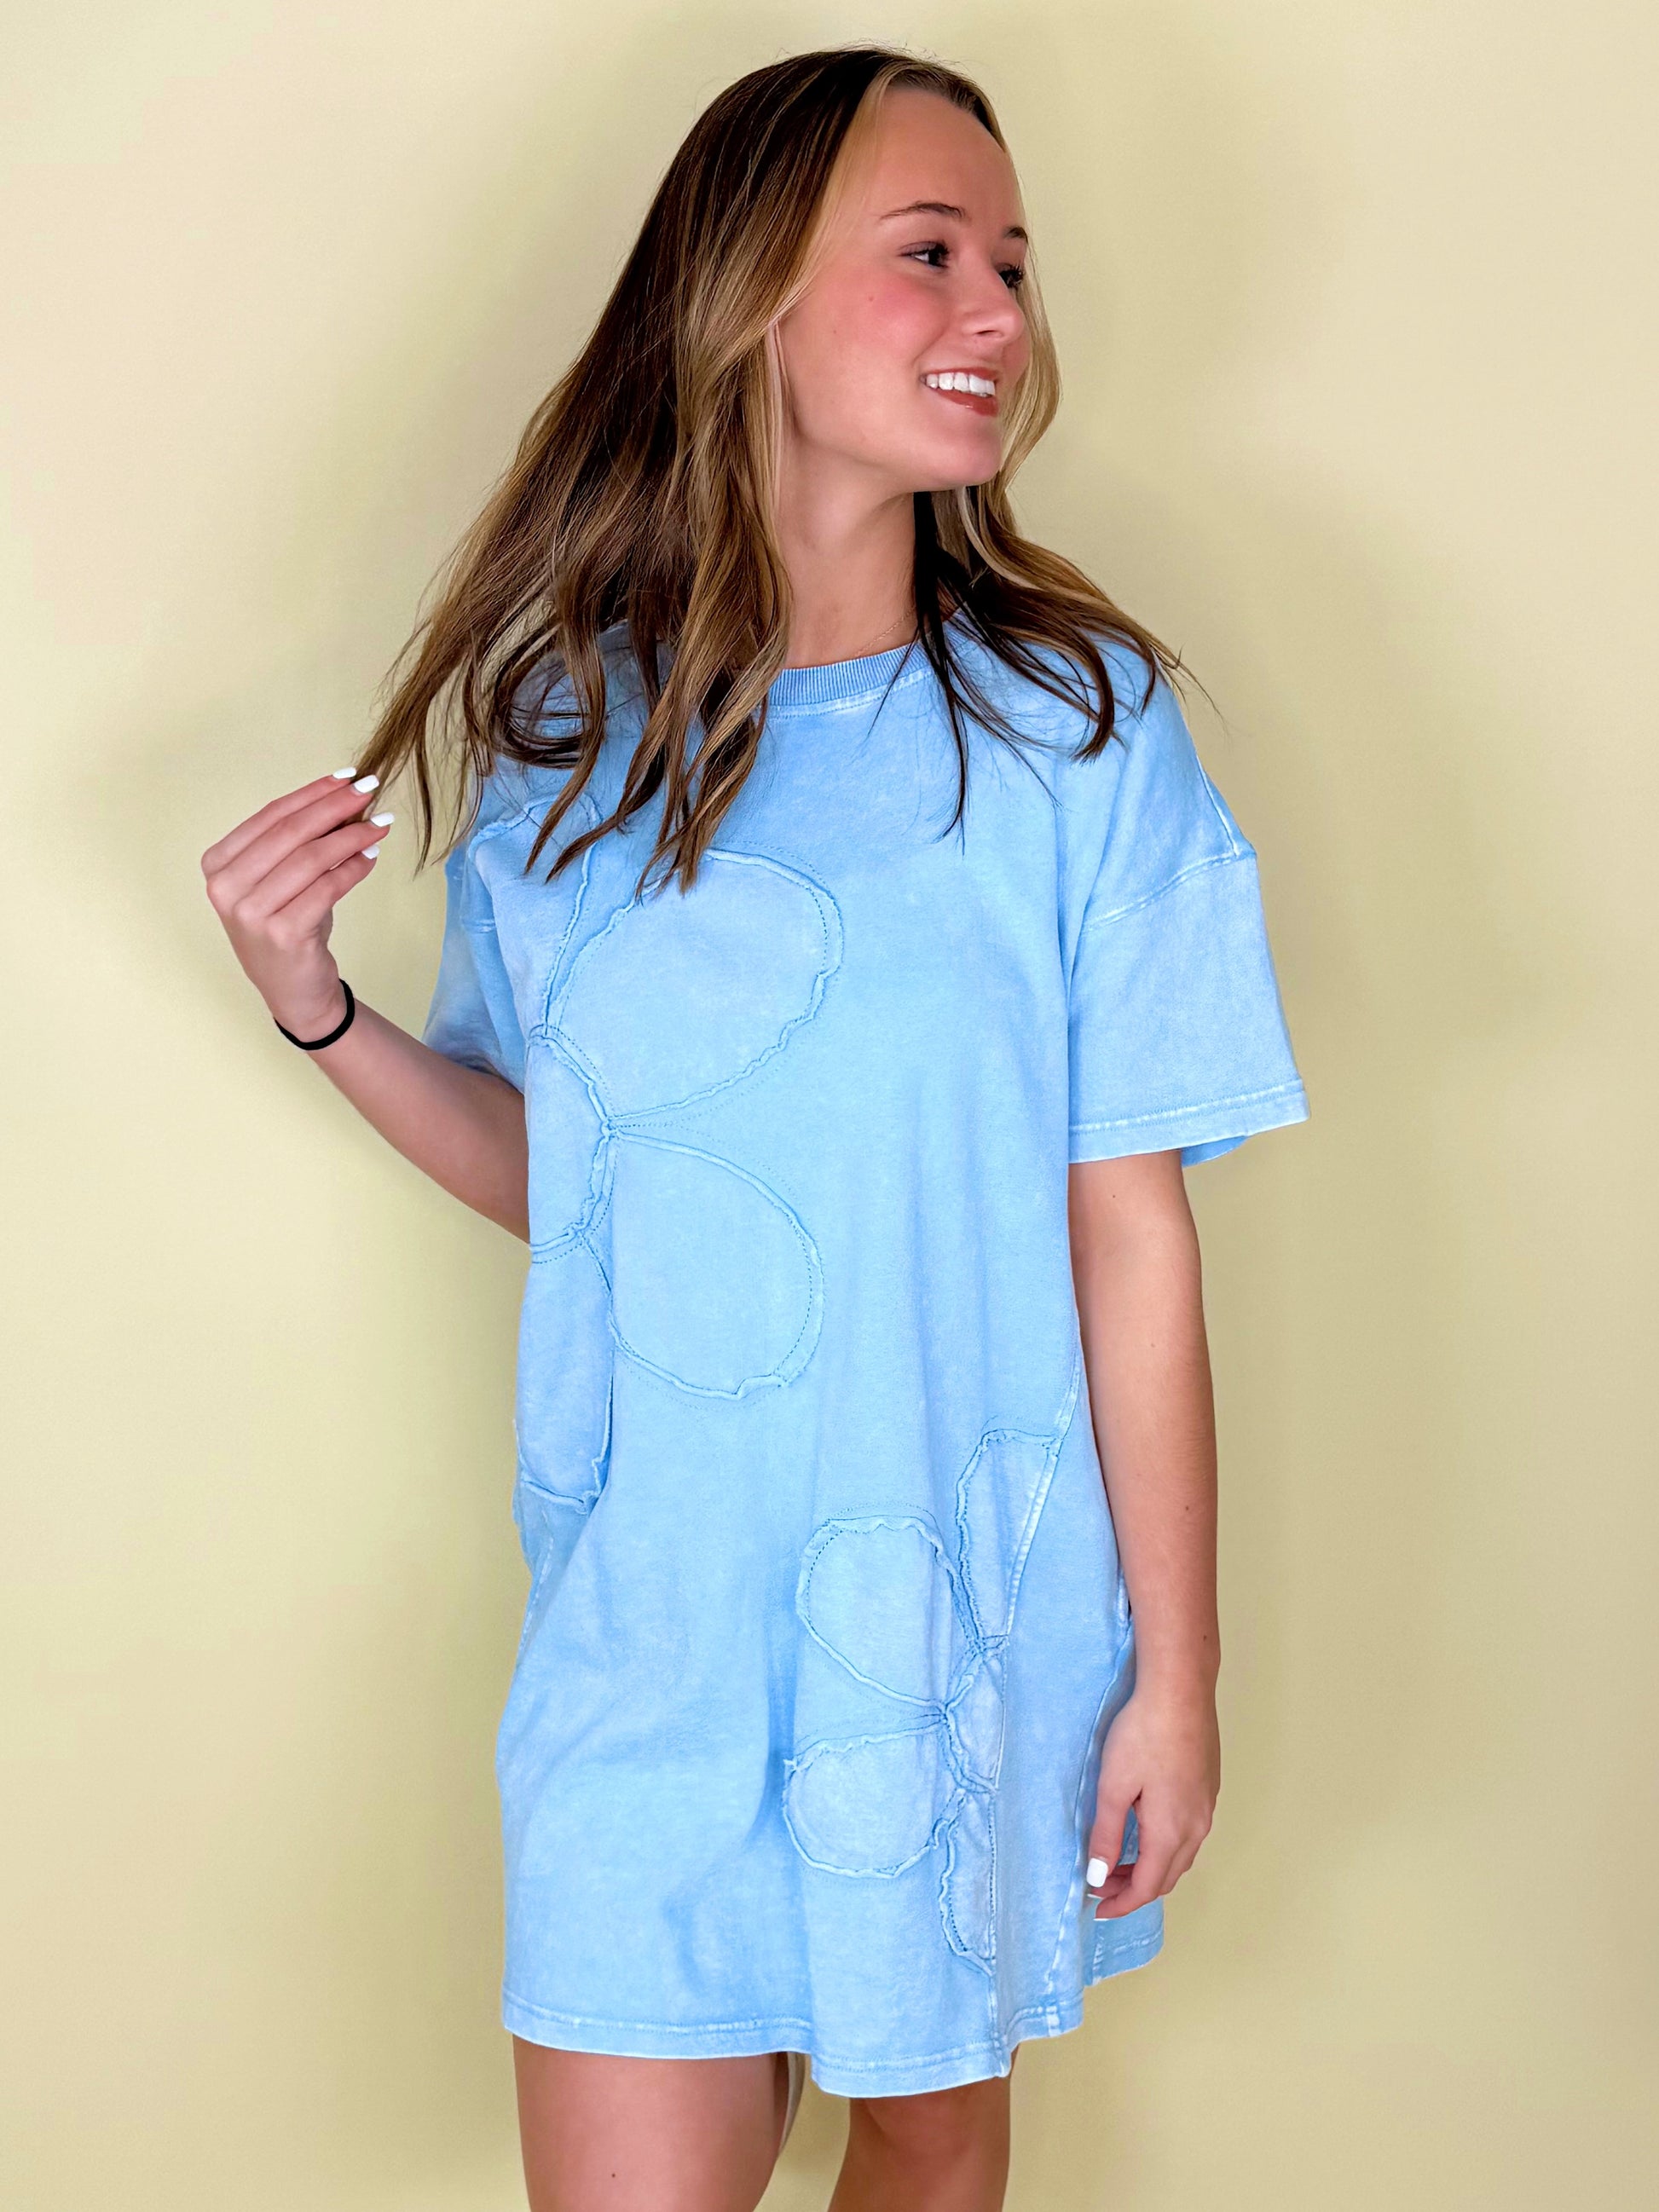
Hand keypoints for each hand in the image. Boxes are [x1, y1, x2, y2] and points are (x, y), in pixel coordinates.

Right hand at [202, 770, 391, 1036]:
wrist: (292, 991)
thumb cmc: (287, 927)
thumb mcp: (285, 880)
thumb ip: (302, 843)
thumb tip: (346, 799)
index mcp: (217, 864)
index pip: (271, 816)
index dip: (312, 793)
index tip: (347, 777)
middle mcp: (226, 887)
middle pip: (290, 832)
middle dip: (335, 806)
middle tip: (370, 790)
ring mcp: (250, 913)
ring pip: (311, 858)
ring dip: (352, 836)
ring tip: (380, 824)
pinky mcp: (282, 933)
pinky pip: (327, 887)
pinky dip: (354, 868)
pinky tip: (372, 856)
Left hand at [1085, 1682, 1219, 1917]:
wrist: (1181, 1690)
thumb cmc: (1143, 1734)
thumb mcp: (1113, 1786)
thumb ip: (1106, 1835)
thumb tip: (1097, 1876)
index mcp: (1171, 1832)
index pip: (1147, 1887)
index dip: (1121, 1902)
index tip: (1096, 1907)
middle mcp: (1196, 1826)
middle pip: (1167, 1877)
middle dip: (1134, 1888)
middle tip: (1100, 1884)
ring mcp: (1207, 1807)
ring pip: (1181, 1856)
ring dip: (1151, 1868)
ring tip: (1118, 1862)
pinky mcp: (1208, 1787)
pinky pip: (1189, 1835)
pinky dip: (1166, 1848)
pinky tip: (1146, 1831)